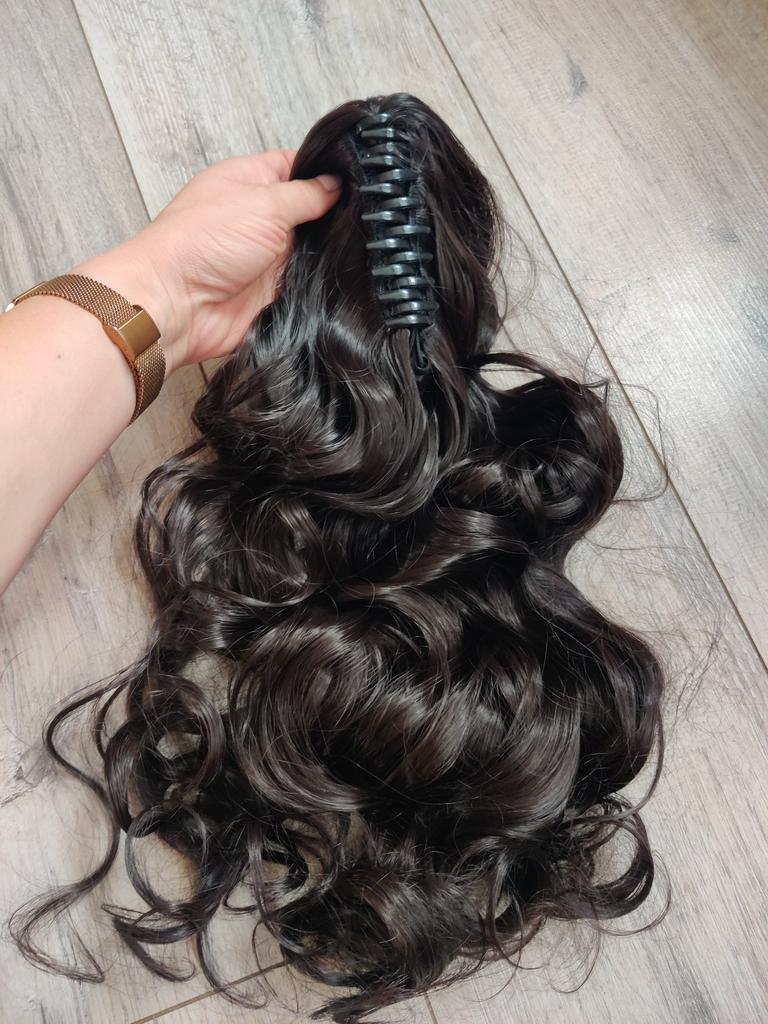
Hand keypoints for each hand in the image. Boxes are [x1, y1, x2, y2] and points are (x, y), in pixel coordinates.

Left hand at [73, 151, 340, 373]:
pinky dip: (323, 283)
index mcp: (250, 181)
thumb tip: (336, 185)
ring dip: (330, 251)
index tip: (361, 178)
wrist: (178, 305)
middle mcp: (259, 216)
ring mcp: (267, 255)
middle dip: (336, 214)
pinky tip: (347, 276)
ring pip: (312, 249)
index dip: (326, 170)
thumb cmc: (203, 243)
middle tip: (369, 216)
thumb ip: (306, 194)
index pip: (296, 165)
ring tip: (364, 245)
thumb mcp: (265, 203)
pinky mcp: (273, 291)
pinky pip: (307, 285)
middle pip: (309, 210)